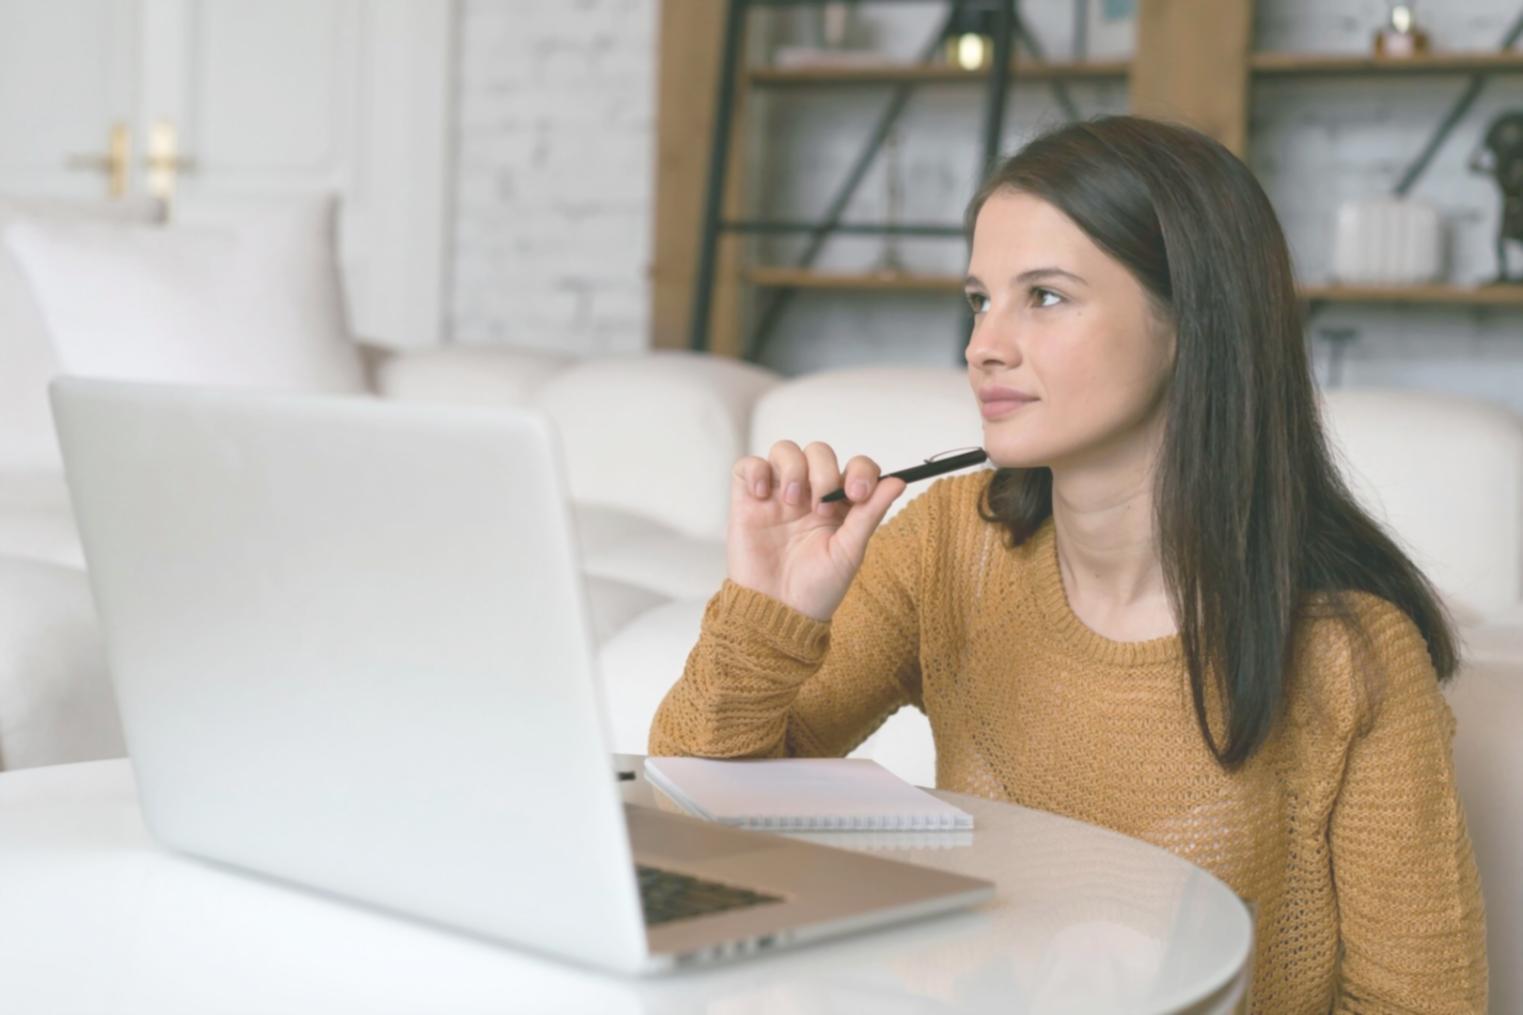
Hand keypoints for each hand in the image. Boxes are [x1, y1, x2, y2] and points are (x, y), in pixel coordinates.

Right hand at [726, 440, 906, 621]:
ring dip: (793, 469)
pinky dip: (757, 471)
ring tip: (792, 502)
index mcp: (839, 504)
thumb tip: (899, 481)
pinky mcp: (747, 500)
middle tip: (821, 508)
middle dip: (824, 473)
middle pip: (819, 451)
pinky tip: (764, 496)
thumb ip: (870, 513)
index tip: (857, 494)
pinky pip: (748, 466)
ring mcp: (777, 494)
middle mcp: (809, 494)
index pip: (854, 466)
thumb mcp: (850, 551)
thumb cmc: (816, 588)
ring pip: (785, 450)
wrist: (777, 612)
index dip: (860, 471)